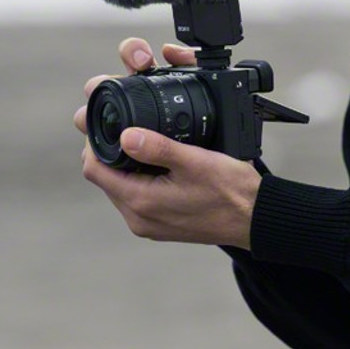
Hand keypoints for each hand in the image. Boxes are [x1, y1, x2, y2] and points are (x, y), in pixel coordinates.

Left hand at [73, 37, 260, 249]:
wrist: (255, 218)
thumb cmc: (231, 191)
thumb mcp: (196, 162)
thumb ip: (159, 148)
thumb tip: (125, 135)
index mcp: (141, 201)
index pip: (94, 169)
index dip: (95, 142)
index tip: (109, 122)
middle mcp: (138, 218)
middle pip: (105, 178)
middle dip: (109, 152)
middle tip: (128, 126)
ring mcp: (149, 224)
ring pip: (120, 188)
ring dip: (126, 165)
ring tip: (145, 143)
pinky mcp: (161, 226)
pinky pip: (138, 198)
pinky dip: (140, 179)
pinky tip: (160, 165)